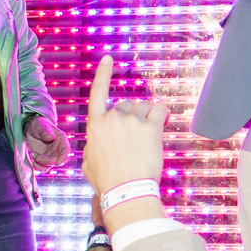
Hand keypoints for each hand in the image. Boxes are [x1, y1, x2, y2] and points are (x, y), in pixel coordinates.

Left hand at [24, 113, 71, 169]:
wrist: (32, 129)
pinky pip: (44, 168)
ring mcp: (51, 155)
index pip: (66, 151)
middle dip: (47, 161)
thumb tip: (50, 138)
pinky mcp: (44, 159)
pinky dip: (38, 167)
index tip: (58, 162)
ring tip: (33, 155)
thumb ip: (46, 131)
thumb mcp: (42, 126)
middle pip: (58, 160)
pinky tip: (33, 159)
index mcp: (62, 140)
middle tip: (36, 156)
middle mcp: (58, 149)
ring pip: (50, 166)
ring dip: (41, 164)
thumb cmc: (39, 125)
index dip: (64, 157)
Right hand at [81, 55, 167, 196]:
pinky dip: (162, 114)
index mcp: (95, 125)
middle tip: (134, 141)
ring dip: (146, 118)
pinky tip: (161, 123)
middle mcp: (113, 118)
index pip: (98, 92)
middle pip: (126, 105)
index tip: (108, 59)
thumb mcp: (88, 162)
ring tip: (145, 140)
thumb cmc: (107, 182)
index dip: (103, 74)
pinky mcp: (151, 128)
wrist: (126, 192)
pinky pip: (160, 110)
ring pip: (144, 108)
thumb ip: (93, 145)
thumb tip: (96, 143)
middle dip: (131, 118)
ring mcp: (133, 121)